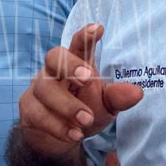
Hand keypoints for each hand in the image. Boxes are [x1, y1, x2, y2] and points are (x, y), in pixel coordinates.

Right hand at [18, 24, 142, 156]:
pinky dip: (57, 126)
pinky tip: (74, 134)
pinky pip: (38, 114)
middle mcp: (54, 71)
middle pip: (53, 56)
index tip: (98, 28)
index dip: (86, 36)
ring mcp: (38, 88)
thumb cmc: (85, 110)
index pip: (79, 44)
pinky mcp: (28, 109)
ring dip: (67, 105)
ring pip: (45, 88)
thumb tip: (137, 93)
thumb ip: (118, 98)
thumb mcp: (106, 105)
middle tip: (88, 78)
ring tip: (86, 120)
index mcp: (77, 63)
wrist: (58, 137)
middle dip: (69, 65)